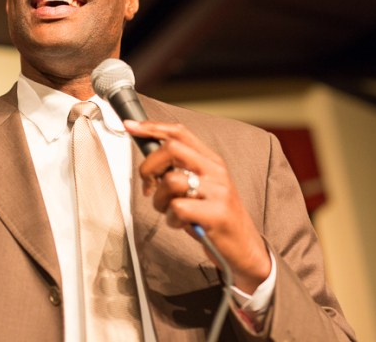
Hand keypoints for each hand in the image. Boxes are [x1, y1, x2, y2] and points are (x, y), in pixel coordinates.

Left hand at [124, 119, 271, 293]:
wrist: (244, 247)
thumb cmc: (215, 218)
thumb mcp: (200, 188)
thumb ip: (179, 172)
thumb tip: (149, 162)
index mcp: (211, 161)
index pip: (179, 133)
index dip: (152, 128)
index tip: (131, 127)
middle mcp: (215, 171)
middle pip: (171, 149)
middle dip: (149, 167)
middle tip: (149, 186)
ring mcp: (217, 191)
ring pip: (170, 180)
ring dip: (159, 200)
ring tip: (170, 211)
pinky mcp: (217, 213)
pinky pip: (177, 208)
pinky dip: (171, 219)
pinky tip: (181, 224)